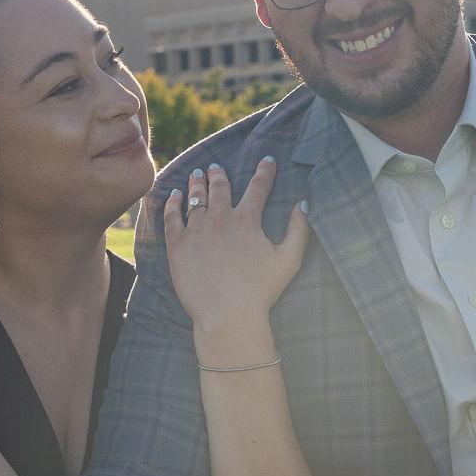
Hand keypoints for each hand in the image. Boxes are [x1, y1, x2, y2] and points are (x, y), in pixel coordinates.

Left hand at [163, 158, 311, 336]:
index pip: (258, 187)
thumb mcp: (289, 260)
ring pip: (195, 197)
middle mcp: (220, 218)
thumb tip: (303, 204)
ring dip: (197, 183)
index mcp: (247, 220)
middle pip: (220, 188)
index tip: (267, 160)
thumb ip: (299, 230)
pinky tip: (174, 195)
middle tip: (217, 167)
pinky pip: (172, 216)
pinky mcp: (178, 245)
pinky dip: (173, 202)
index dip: (265, 172)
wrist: (226, 315)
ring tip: (196, 174)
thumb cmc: (260, 291)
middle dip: (220, 174)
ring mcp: (196, 230)